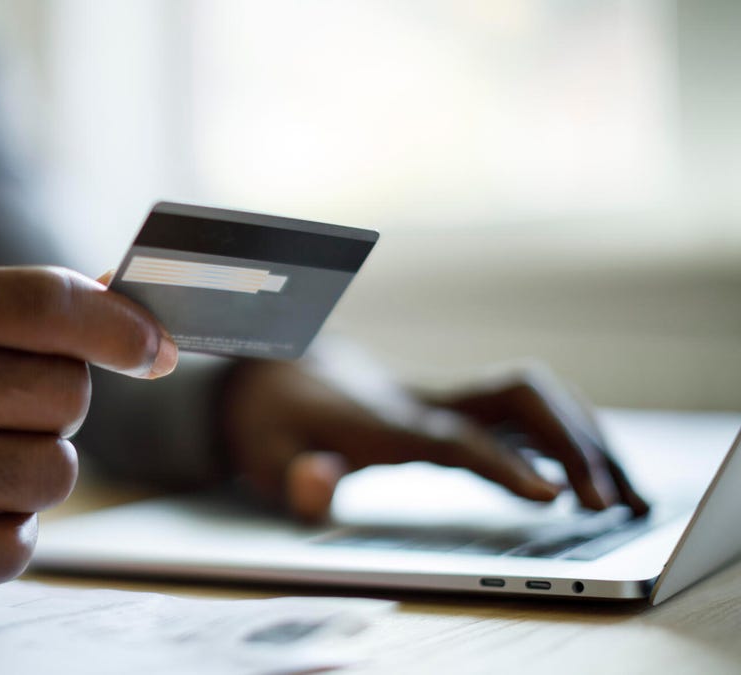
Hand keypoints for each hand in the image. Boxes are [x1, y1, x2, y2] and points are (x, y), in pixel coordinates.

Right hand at [0, 265, 176, 589]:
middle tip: (3, 405)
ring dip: (39, 467)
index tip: (151, 348)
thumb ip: (28, 306)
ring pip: (52, 474)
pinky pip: (15, 550)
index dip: (120, 327)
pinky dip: (11, 530)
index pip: (45, 306)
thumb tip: (141, 327)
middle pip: (65, 395)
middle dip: (58, 401)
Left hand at [220, 354, 647, 521]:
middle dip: (568, 443)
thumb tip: (321, 483)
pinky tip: (598, 476)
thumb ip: (292, 477)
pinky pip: (525, 412)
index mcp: (379, 420)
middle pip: (513, 397)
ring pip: (531, 397)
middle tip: (607, 504)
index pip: (452, 437)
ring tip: (628, 497)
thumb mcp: (261, 457)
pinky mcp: (455, 403)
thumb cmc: (271, 421)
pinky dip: (570, 438)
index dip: (502, 462)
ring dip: (584, 437)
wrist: (273, 370)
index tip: (552, 495)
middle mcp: (422, 400)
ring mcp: (443, 396)